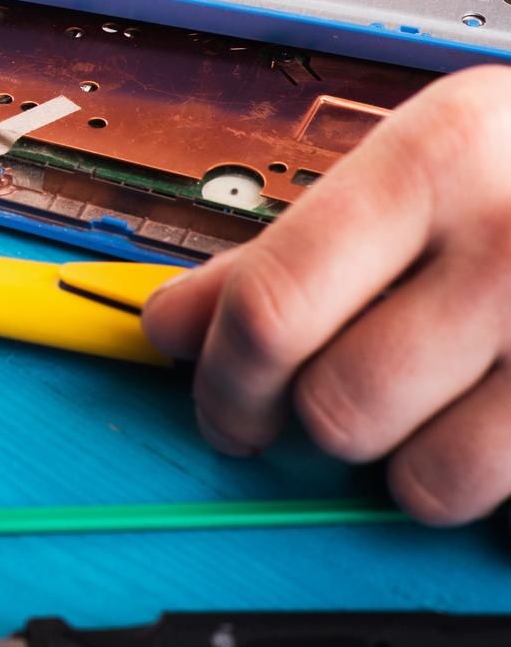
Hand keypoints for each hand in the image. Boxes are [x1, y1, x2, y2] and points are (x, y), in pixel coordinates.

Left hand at [143, 64, 510, 524]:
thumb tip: (170, 323)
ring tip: (437, 411)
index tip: (222, 405)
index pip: (274, 308)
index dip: (224, 380)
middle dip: (319, 423)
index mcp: (433, 162)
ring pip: (430, 478)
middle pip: (340, 407)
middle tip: (333, 404)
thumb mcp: (422, 166)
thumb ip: (289, 246)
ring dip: (413, 468)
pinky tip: (503, 419)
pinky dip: (495, 484)